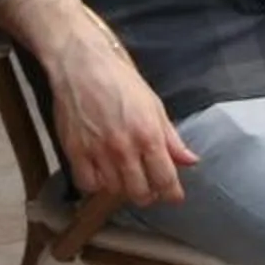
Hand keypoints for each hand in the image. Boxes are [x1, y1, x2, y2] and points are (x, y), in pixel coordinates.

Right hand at [44, 34, 198, 207]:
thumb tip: (190, 160)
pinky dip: (97, 185)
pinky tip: (103, 175)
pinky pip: (87, 184)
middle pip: (139, 191)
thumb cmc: (122, 82)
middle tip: (150, 189)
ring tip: (127, 178)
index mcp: (149, 135)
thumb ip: (171, 138)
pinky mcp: (74, 152)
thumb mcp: (155, 106)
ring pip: (114, 190)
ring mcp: (97, 152)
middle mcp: (124, 148)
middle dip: (149, 195)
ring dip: (123, 189)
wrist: (83, 66)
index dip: (171, 193)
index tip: (174, 197)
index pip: (165, 178)